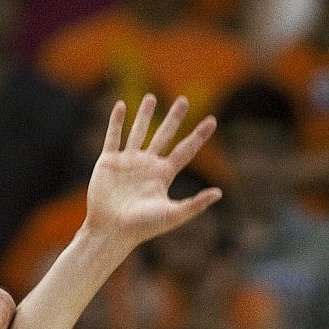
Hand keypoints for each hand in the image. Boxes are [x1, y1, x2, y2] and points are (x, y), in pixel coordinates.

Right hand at [81, 94, 221, 251]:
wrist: (110, 231)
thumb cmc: (141, 228)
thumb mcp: (172, 215)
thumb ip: (195, 204)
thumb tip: (220, 193)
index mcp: (163, 175)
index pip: (185, 150)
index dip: (199, 136)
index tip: (212, 121)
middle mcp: (147, 165)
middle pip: (164, 135)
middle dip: (174, 118)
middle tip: (183, 100)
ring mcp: (127, 162)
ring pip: (139, 131)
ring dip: (145, 114)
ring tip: (151, 97)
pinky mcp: (108, 162)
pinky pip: (113, 137)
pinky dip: (115, 121)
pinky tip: (120, 106)